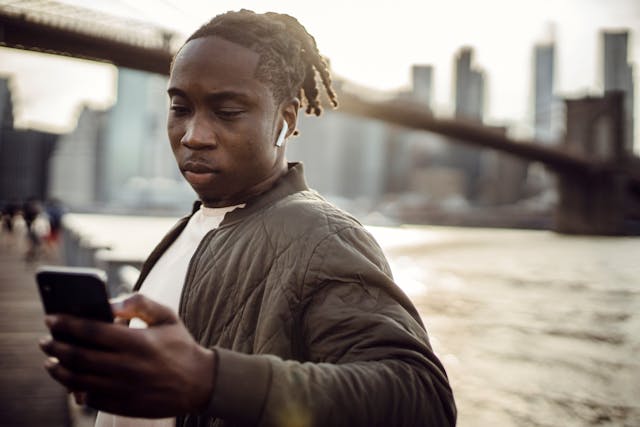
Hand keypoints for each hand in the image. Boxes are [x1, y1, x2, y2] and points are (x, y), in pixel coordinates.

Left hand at [39, 294, 214, 417]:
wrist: (199, 383)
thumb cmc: (180, 345)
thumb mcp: (167, 317)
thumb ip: (140, 303)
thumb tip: (109, 303)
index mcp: (138, 342)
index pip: (92, 331)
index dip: (67, 324)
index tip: (51, 318)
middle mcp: (128, 367)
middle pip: (79, 357)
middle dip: (56, 346)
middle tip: (44, 340)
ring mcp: (124, 389)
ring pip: (78, 381)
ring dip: (58, 370)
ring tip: (51, 361)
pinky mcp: (124, 405)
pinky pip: (90, 399)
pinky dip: (75, 389)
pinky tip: (70, 380)